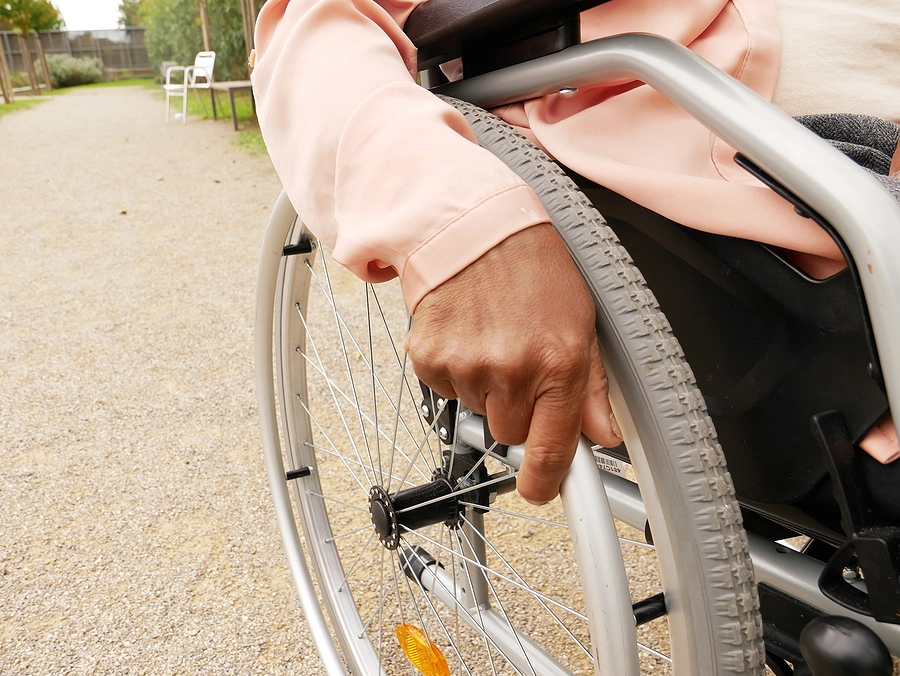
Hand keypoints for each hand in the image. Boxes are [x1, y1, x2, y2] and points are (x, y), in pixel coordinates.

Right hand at [406, 224, 621, 503]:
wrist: (474, 226)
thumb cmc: (533, 266)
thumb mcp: (581, 321)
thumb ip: (593, 386)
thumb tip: (603, 435)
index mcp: (558, 363)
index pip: (551, 448)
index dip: (544, 480)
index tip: (539, 491)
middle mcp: (512, 369)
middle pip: (509, 432)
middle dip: (516, 408)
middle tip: (518, 361)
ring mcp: (467, 365)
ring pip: (478, 410)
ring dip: (485, 385)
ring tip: (492, 336)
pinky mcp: (430, 358)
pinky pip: (446, 390)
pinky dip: (456, 370)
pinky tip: (466, 334)